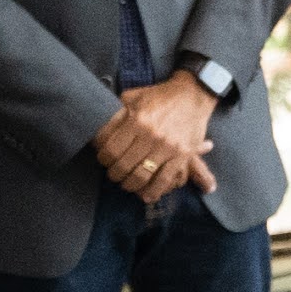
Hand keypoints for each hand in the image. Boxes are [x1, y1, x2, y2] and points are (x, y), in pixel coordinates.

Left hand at [89, 73, 218, 204]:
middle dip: (114, 174)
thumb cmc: (160, 96)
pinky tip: (145, 196)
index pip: (110, 149)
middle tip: (113, 174)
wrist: (193, 95)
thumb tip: (97, 128)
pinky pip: (164, 180)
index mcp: (136, 120)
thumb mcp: (133, 97)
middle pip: (123, 166)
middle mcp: (151, 135)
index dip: (102, 158)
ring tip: (126, 184)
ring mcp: (167, 147)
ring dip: (130, 185)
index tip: (103, 160)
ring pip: (141, 176)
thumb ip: (116, 113)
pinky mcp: (182, 156)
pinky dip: (153, 192)